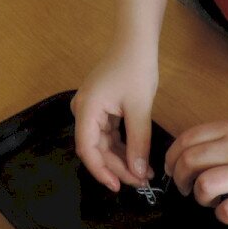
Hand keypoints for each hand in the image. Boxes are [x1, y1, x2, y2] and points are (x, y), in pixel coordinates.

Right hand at [71, 44, 158, 191]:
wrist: (136, 42)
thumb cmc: (136, 69)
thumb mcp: (139, 108)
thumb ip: (138, 142)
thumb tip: (137, 172)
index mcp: (86, 110)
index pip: (87, 149)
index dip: (101, 171)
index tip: (119, 186)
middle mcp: (83, 111)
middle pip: (96, 149)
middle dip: (117, 167)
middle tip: (141, 181)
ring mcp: (91, 110)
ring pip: (103, 144)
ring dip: (122, 159)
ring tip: (144, 173)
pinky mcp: (101, 109)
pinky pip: (108, 134)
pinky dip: (123, 147)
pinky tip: (138, 158)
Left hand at [164, 119, 227, 221]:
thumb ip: (222, 137)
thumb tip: (190, 154)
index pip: (188, 138)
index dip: (172, 156)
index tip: (171, 168)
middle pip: (190, 161)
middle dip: (179, 178)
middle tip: (184, 188)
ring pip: (204, 185)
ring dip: (199, 196)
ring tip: (208, 199)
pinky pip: (227, 210)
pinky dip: (220, 214)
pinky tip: (227, 210)